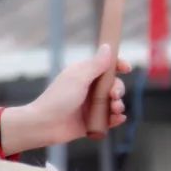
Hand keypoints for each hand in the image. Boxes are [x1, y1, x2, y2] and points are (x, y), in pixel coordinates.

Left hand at [0, 46, 129, 155]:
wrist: (44, 125)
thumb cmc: (58, 98)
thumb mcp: (79, 78)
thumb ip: (96, 64)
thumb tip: (107, 46)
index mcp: (84, 74)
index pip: (106, 66)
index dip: (118, 65)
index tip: (127, 68)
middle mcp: (88, 88)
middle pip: (113, 85)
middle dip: (118, 89)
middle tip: (114, 95)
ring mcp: (90, 106)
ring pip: (113, 102)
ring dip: (119, 104)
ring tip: (115, 109)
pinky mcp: (91, 121)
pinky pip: (109, 119)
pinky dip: (116, 119)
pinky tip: (118, 118)